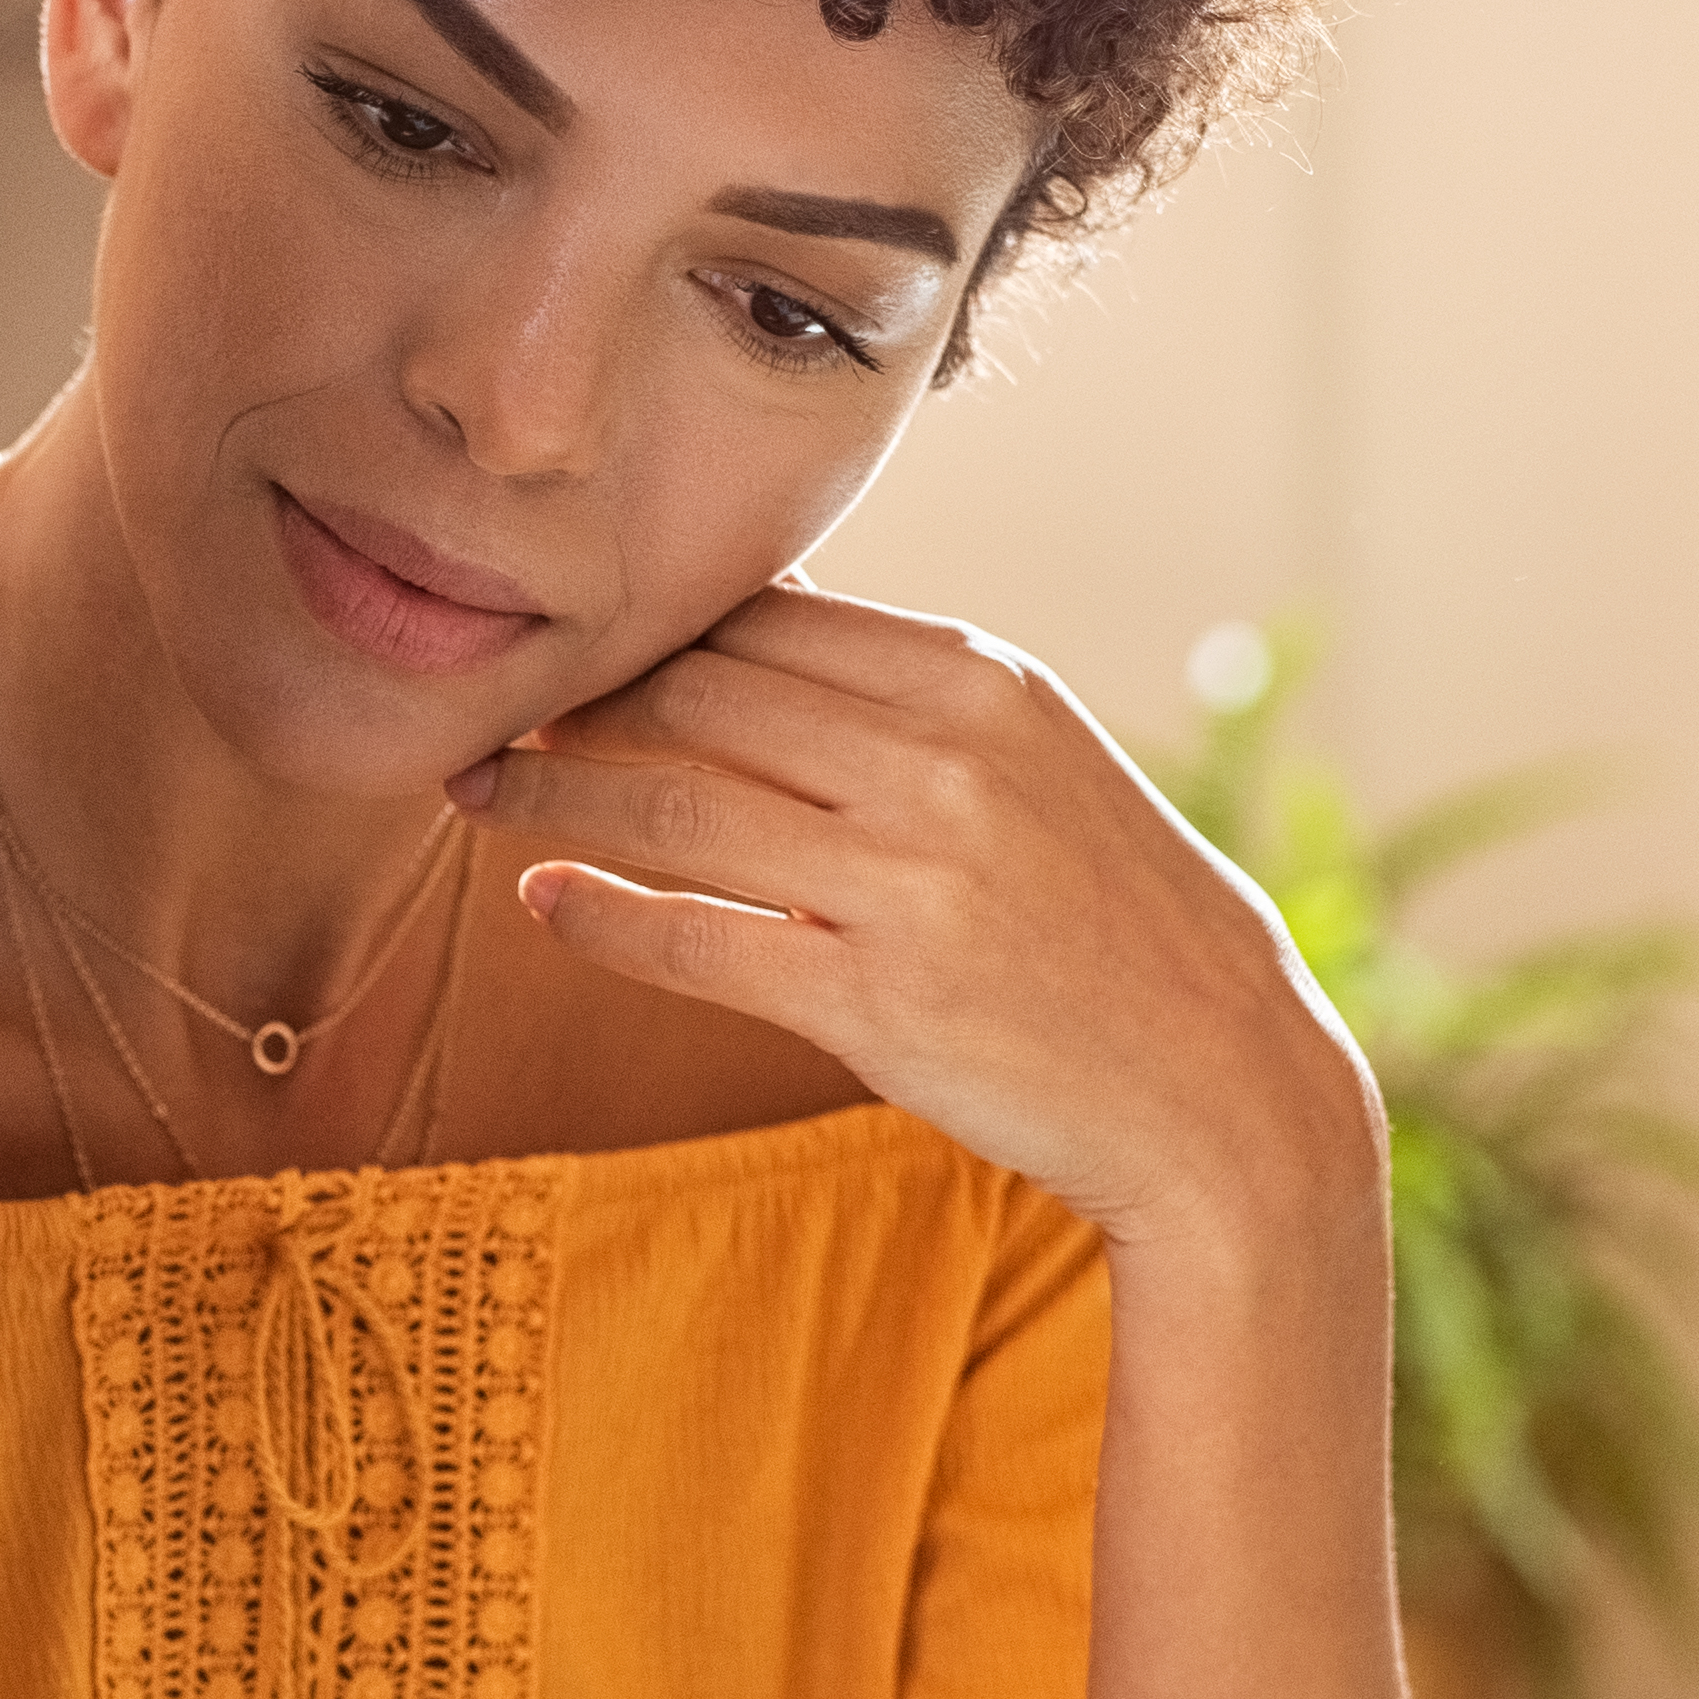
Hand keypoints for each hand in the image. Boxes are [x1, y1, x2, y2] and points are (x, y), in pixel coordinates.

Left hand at [454, 589, 1377, 1260]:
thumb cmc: (1111, 918)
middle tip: (497, 712)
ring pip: (674, 808)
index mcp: (978, 681)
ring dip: (553, 796)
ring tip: (479, 793)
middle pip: (700, 692)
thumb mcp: (1034, 762)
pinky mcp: (877, 1000)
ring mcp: (907, 882)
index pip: (763, 617)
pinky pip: (696, 939)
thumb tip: (748, 633)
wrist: (1219, 1081)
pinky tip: (543, 901)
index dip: (645, 628)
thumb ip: (905, 699)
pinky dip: (600, 916)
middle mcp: (940, 761)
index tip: (574, 645)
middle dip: (578, 699)